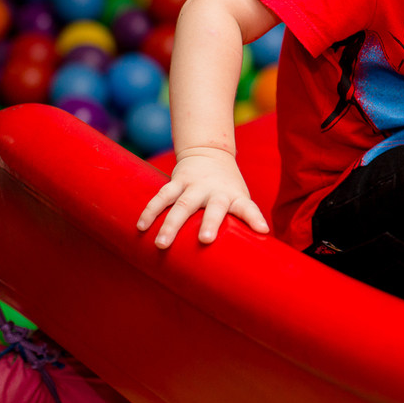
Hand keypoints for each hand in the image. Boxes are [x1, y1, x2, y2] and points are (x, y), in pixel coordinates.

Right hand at [137, 147, 269, 248]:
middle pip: (214, 208)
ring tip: (161, 244)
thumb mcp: (240, 199)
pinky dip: (151, 210)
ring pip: (182, 204)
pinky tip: (141, 226)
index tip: (262, 230)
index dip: (255, 219)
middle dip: (210, 223)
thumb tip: (256, 249)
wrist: (210, 153)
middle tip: (205, 240)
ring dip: (171, 224)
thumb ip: (244, 221)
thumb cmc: (227, 187)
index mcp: (234, 197)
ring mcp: (195, 185)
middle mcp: (216, 191)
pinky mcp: (177, 182)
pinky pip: (162, 196)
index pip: (248, 208)